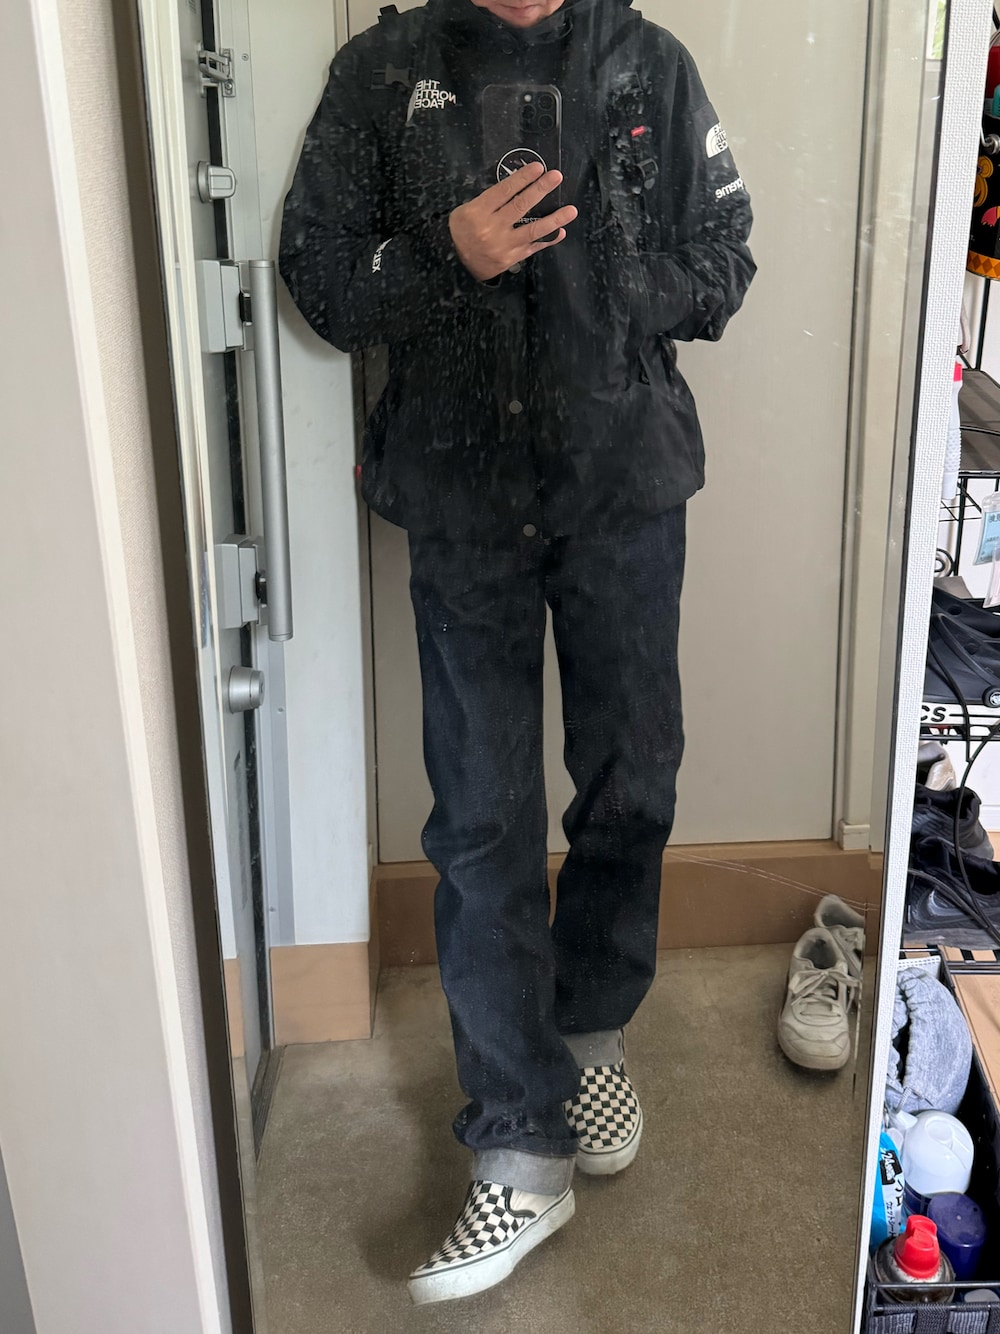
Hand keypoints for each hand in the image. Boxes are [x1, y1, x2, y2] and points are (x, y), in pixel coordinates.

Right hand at [449, 162, 577, 281]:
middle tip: (556, 177)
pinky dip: (548, 240)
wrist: (455, 262)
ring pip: (532, 230)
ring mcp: (503, 245)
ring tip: (571, 210)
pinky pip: (533, 248)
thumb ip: (489, 200)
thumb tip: (517, 186)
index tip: (538, 168)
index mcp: (478, 212)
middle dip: (540, 189)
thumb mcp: (466, 210)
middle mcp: (492, 229)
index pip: (504, 190)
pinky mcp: (511, 258)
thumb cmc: (462, 231)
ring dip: (554, 219)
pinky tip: (560, 232)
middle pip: (520, 206)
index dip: (523, 178)